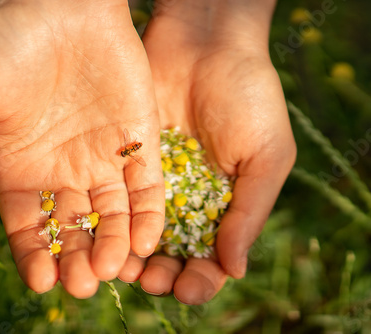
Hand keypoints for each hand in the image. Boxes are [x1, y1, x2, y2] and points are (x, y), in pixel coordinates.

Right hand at [0, 0, 163, 297]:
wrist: (61, 5)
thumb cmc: (8, 46)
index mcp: (22, 169)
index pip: (30, 227)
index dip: (36, 256)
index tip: (43, 280)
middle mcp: (64, 170)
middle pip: (75, 228)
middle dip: (79, 258)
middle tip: (84, 283)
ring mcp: (104, 158)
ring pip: (112, 215)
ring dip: (115, 244)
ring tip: (112, 267)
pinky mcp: (139, 142)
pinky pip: (147, 188)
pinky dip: (148, 215)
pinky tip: (145, 240)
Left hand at [118, 0, 295, 303]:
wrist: (207, 42)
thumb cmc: (251, 97)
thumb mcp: (267, 155)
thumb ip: (251, 212)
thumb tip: (235, 271)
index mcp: (227, 206)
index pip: (213, 257)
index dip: (202, 278)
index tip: (189, 288)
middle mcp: (190, 201)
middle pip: (173, 254)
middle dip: (162, 274)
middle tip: (150, 281)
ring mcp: (158, 183)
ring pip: (141, 234)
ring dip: (132, 257)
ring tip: (121, 269)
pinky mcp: (130, 162)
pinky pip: (119, 201)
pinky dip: (112, 222)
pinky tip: (103, 237)